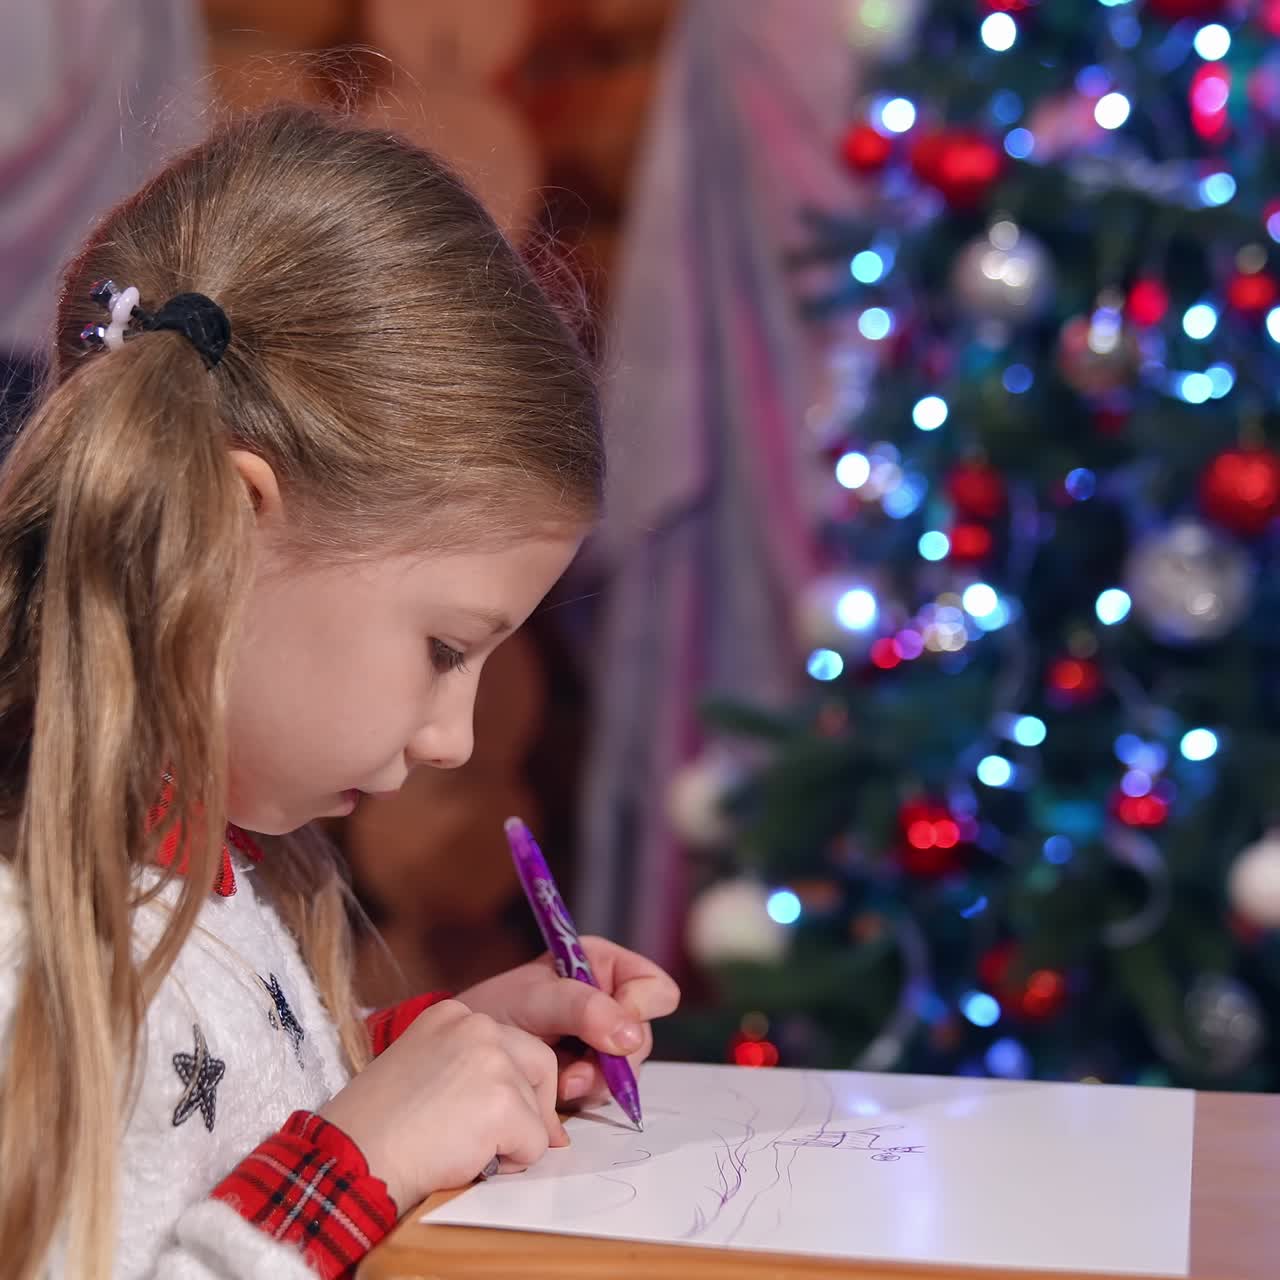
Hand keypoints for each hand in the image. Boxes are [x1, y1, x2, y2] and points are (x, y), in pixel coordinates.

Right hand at [318, 998, 567, 1211]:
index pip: (512, 1044)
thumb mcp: (424, 1069)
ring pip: (538, 1110)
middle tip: (500, 1140)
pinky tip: (468, 1161)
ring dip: (512, 1139)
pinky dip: (511, 1164)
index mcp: (454, 1014)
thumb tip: (527, 1103)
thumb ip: (472, 1071)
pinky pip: (536, 1144)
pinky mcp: (503, 1102)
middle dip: (532, 1107)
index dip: (509, 1086)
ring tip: (463, 1149)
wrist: (351, 1158)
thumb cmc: (377, 1127)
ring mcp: (493, 1061)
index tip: (482, 1111)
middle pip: (541, 1064)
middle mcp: (478, 1025)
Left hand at [456, 937, 679, 1108]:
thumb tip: (630, 1036)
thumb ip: (583, 1009)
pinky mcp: (590, 1071)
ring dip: (596, 1081)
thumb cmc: (492, 1011)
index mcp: (602, 965)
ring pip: (629, 1069)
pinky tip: (557, 1091)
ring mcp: (601, 1038)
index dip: (637, 1012)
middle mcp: (609, 999)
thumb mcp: (534, 1000)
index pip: (654, 989)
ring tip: (560, 1081)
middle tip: (576, 1070)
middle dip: (612, 1060)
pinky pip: (608, 1091)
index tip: (609, 1034)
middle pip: (643, 1036)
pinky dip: (584, 1095)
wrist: (464, 1053)